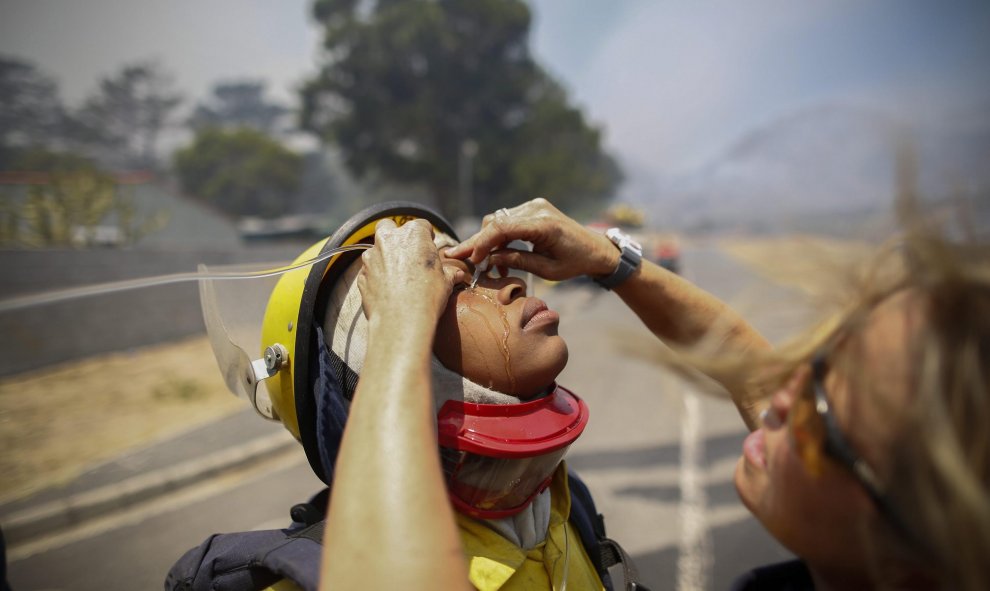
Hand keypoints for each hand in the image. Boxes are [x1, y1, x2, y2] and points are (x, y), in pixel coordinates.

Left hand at [357, 218, 465, 322]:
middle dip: (396, 237)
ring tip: (397, 277)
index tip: (429, 249)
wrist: (402, 321)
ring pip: (376, 249)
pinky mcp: (362, 275)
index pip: (422, 226)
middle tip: (407, 254)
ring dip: (384, 258)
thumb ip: (450, 272)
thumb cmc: (427, 296)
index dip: (427, 237)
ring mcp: (371, 256)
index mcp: (413, 234)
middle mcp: (389, 239)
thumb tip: (457, 274)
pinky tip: (387, 291)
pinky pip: (369, 270)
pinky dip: (376, 276)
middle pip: (389, 227)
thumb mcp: (446, 282)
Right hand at [445, 198, 617, 280]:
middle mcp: (537, 209)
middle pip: (496, 221)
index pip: (502, 228)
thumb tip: (489, 259)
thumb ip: (518, 261)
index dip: (481, 243)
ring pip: (498, 220)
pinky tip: (500, 257)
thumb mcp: (547, 270)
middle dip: (477, 241)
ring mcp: (535, 206)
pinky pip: (508, 220)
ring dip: (489, 241)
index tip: (470, 259)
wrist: (595, 249)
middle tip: (458, 258)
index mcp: (544, 225)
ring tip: (487, 265)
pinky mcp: (533, 208)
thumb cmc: (575, 263)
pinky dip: (500, 237)